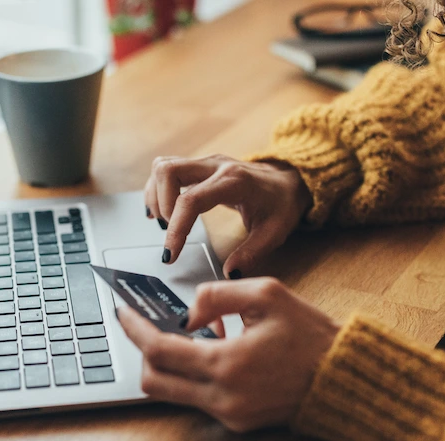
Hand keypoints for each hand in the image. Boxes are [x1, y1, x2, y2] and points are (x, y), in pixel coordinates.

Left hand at [118, 277, 339, 431]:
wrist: (343, 378)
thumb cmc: (310, 335)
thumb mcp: (267, 294)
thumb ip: (217, 295)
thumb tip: (187, 313)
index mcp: (226, 364)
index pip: (159, 350)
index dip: (134, 329)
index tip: (122, 312)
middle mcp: (222, 396)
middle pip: (154, 381)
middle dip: (143, 351)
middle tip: (148, 326)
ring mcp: (228, 414)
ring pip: (172, 393)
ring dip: (170, 363)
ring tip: (193, 334)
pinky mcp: (237, 422)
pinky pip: (197, 399)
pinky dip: (194, 374)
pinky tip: (215, 351)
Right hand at [144, 154, 311, 277]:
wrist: (288, 180)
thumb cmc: (281, 204)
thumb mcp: (275, 233)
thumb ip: (252, 254)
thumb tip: (229, 273)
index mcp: (234, 182)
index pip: (191, 200)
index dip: (176, 228)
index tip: (170, 254)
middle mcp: (216, 165)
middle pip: (168, 171)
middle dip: (161, 205)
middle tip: (170, 231)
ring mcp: (205, 162)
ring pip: (163, 166)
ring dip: (156, 196)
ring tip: (166, 222)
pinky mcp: (199, 166)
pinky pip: (167, 169)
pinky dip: (157, 189)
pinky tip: (162, 211)